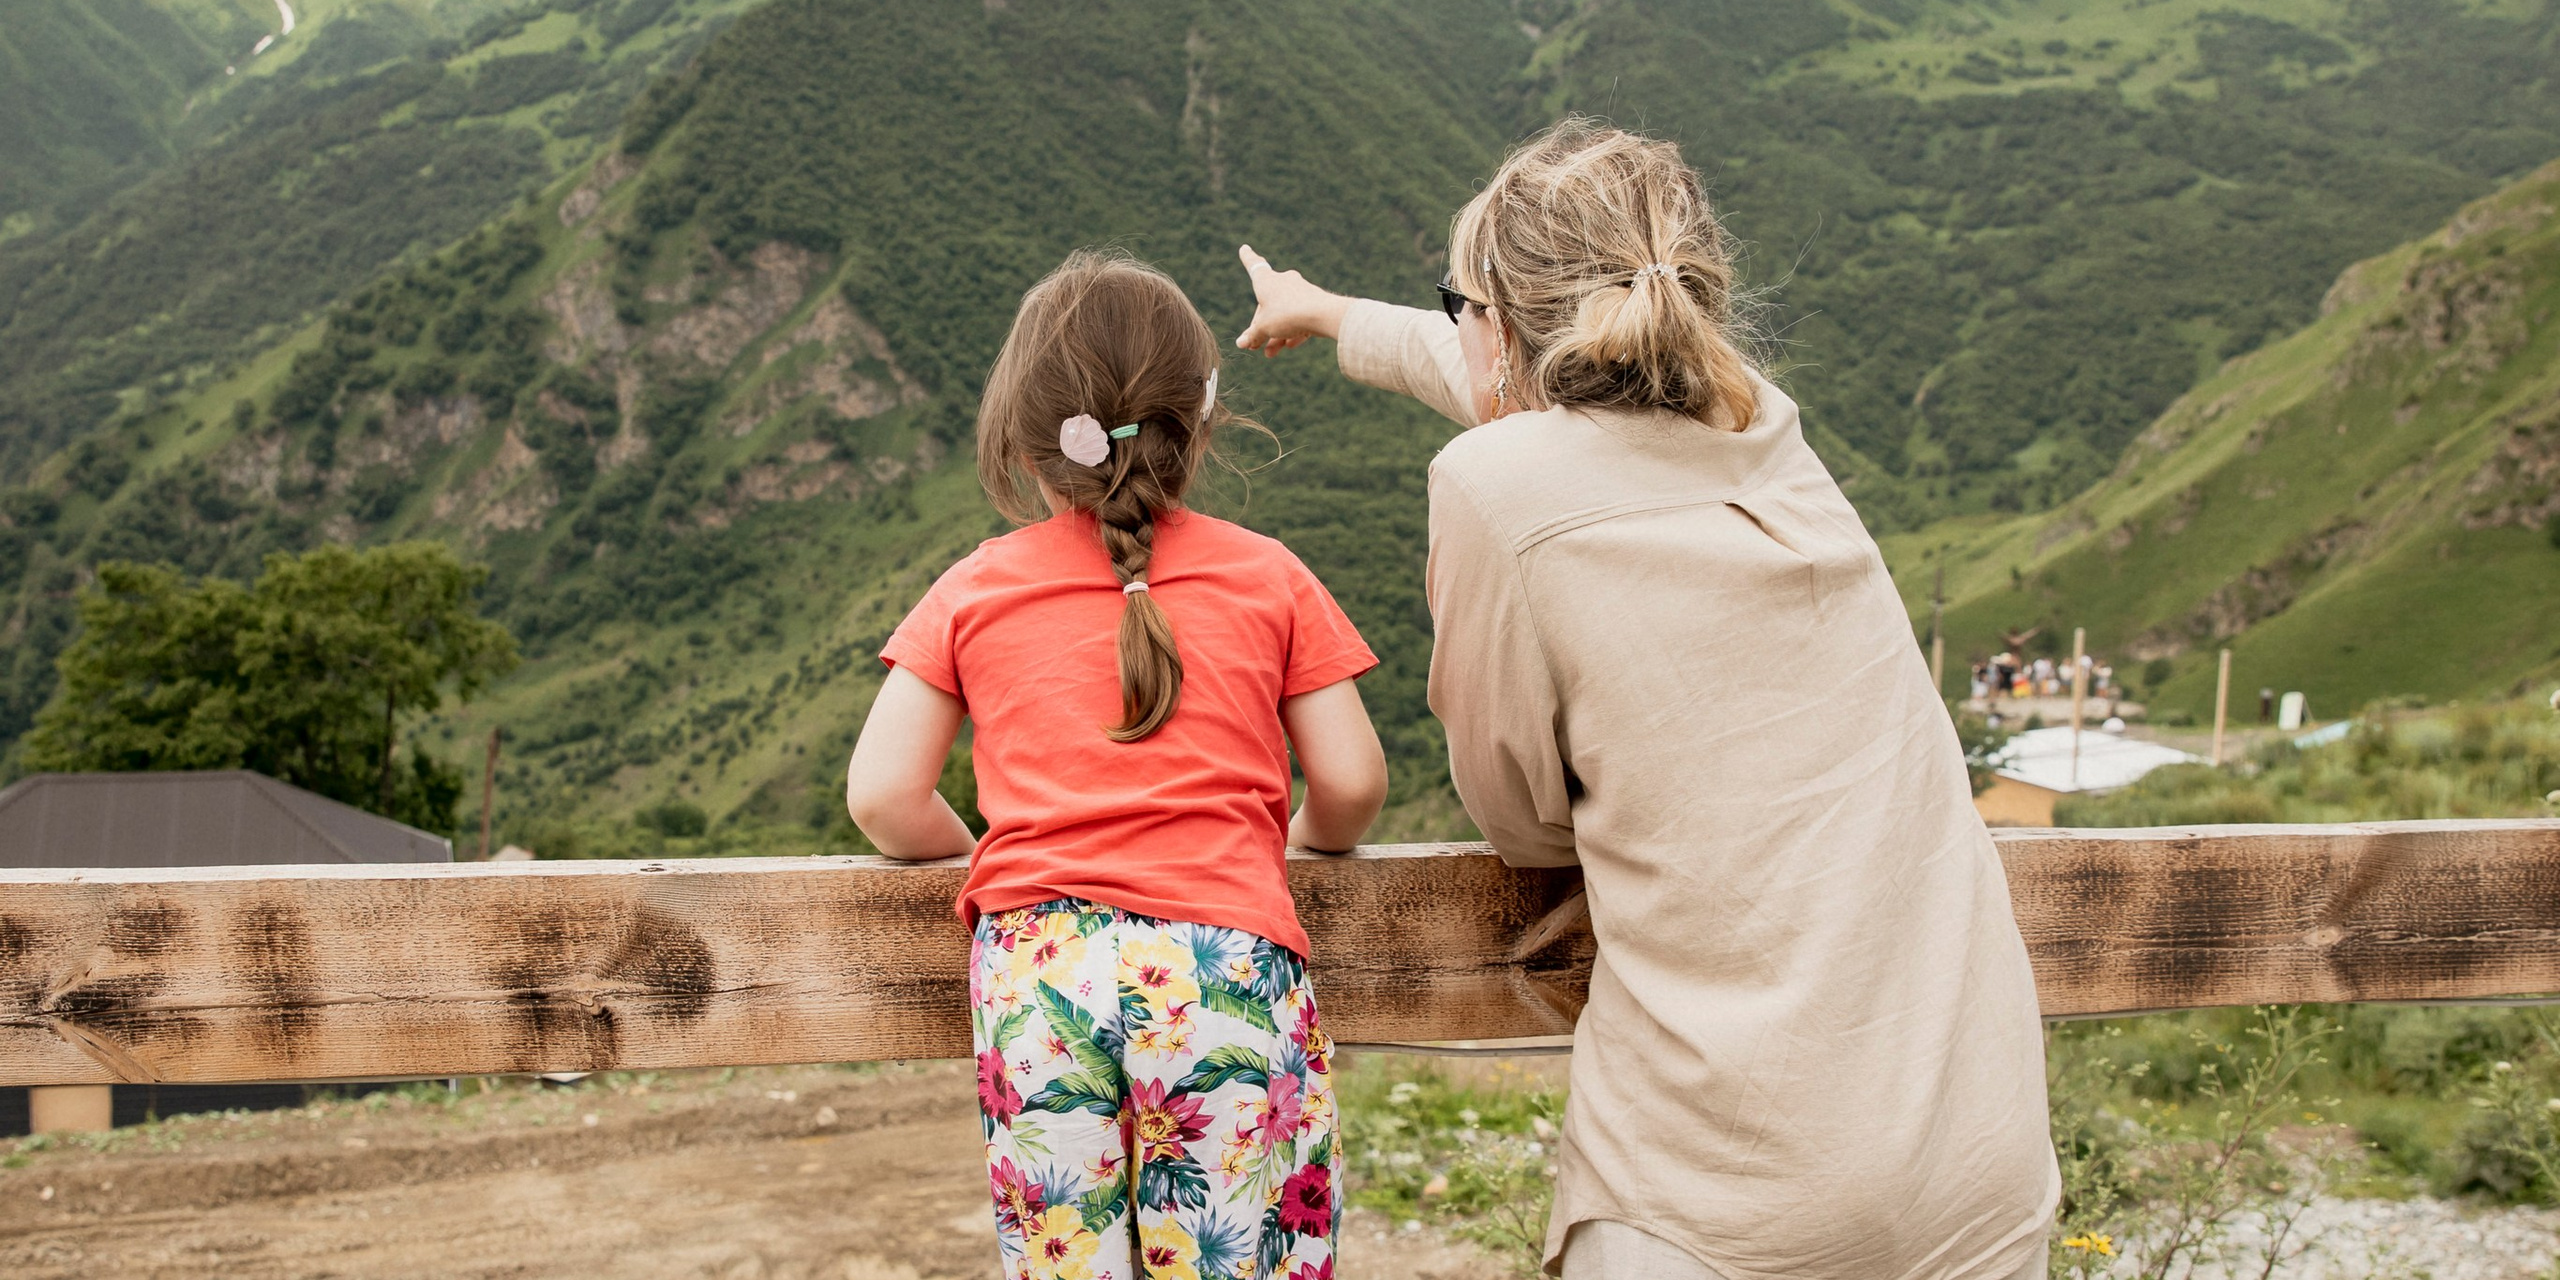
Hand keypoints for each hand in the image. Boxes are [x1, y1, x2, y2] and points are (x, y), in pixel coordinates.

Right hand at [1234, 244, 1351, 357]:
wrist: (1322, 315)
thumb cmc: (1286, 315)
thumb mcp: (1264, 328)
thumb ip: (1252, 335)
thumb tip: (1241, 343)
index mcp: (1267, 280)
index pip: (1254, 265)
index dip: (1247, 258)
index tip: (1244, 248)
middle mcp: (1284, 281)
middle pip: (1268, 303)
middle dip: (1262, 326)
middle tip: (1255, 345)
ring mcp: (1300, 291)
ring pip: (1284, 314)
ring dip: (1276, 334)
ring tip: (1270, 354)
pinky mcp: (1315, 303)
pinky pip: (1300, 318)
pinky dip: (1293, 331)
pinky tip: (1289, 346)